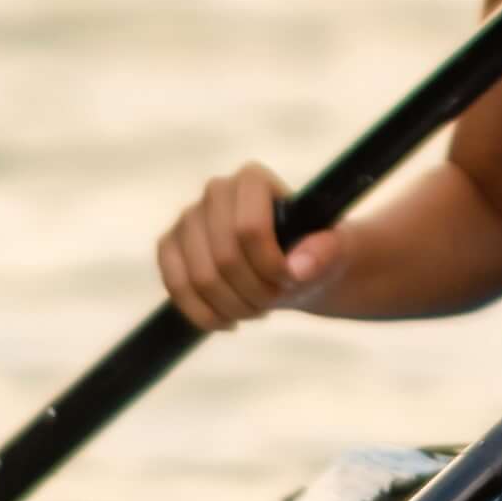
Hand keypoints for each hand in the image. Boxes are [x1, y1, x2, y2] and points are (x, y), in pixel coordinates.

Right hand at [156, 162, 337, 331]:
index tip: (290, 281)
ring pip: (200, 278)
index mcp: (253, 179)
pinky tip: (228, 321)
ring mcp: (188, 218)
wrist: (290, 267)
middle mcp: (215, 191)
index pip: (250, 229)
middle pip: (225, 258)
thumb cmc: (311, 254)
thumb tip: (298, 268)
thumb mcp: (332, 252)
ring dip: (233, 307)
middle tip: (275, 301)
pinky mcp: (169, 247)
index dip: (270, 266)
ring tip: (256, 309)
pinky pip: (175, 287)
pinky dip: (204, 314)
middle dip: (254, 293)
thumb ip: (325, 253)